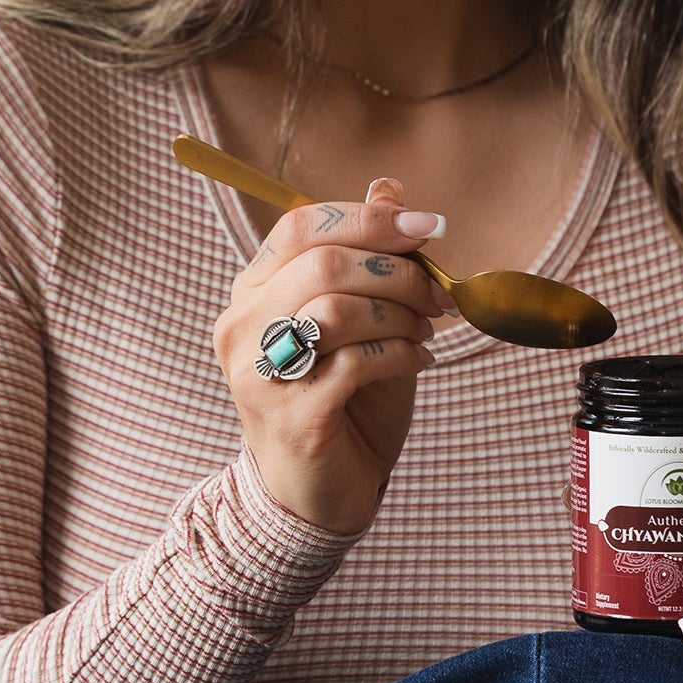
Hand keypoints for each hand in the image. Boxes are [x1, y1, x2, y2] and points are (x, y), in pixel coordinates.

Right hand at [214, 178, 447, 536]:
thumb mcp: (361, 321)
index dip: (370, 218)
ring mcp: (261, 373)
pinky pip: (356, 363)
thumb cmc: (342, 402)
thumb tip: (391, 188)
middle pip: (324, 264)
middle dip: (398, 271)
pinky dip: (402, 354)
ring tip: (426, 330)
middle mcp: (243, 327)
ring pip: (338, 309)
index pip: (303, 226)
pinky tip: (420, 360)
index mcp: (253, 292)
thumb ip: (370, 259)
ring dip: (401, 314)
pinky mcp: (293, 416)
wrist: (317, 494)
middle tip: (440, 294)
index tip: (429, 227)